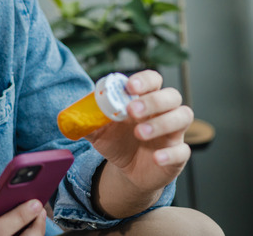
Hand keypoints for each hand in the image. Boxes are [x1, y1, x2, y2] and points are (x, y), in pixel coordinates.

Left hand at [87, 70, 193, 198]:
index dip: (144, 80)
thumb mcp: (99, 132)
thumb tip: (69, 117)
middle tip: (132, 110)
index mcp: (145, 99)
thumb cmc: (118, 142)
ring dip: (162, 123)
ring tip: (140, 132)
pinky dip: (170, 153)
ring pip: (183, 117)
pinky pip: (183, 151)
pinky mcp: (177, 156)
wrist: (128, 172)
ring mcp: (173, 133)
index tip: (129, 86)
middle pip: (171, 95)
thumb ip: (88, 121)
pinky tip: (156, 157)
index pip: (153, 80)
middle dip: (153, 101)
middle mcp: (164, 112)